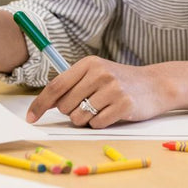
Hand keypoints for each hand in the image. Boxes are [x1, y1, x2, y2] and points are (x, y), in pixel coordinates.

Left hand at [25, 57, 169, 129]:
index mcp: (89, 64)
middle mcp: (99, 73)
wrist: (155, 84)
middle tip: (88, 105)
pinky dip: (100, 123)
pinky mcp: (123, 105)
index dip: (40, 103)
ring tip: (102, 108)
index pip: (56, 86)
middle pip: (65, 105)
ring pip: (79, 117)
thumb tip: (45, 102)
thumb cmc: (120, 81)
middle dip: (71, 112)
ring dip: (86, 119)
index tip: (31, 117)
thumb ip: (72, 85)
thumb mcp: (96, 74)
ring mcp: (112, 88)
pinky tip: (112, 113)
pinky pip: (97, 124)